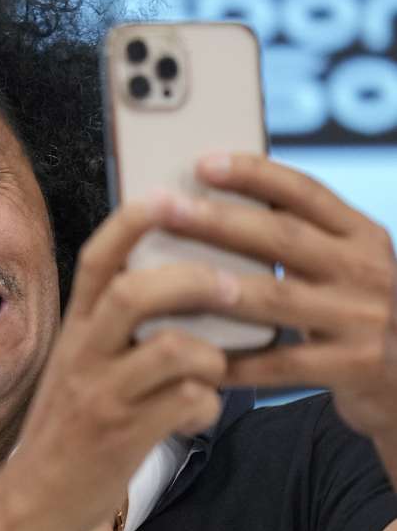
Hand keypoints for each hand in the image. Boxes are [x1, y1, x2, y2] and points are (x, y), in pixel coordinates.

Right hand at [1, 196, 239, 530]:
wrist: (38, 496)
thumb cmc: (72, 422)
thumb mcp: (79, 363)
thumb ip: (112, 325)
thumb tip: (176, 281)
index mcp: (74, 328)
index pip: (96, 259)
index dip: (132, 222)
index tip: (169, 195)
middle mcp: (82, 354)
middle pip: (132, 294)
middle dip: (193, 281)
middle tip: (233, 285)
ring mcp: (102, 395)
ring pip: (173, 351)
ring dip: (211, 357)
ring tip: (212, 370)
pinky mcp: (125, 434)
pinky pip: (189, 404)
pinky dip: (207, 407)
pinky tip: (196, 414)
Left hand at [167, 153, 396, 441]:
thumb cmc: (357, 315)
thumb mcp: (347, 267)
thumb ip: (301, 240)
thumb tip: (212, 203)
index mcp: (362, 236)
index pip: (305, 193)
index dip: (254, 175)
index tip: (202, 162)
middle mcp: (367, 271)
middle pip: (282, 238)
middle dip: (217, 220)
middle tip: (163, 208)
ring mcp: (364, 320)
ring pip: (277, 297)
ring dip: (217, 286)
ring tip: (169, 278)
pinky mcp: (355, 367)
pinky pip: (281, 363)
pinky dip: (235, 360)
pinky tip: (194, 354)